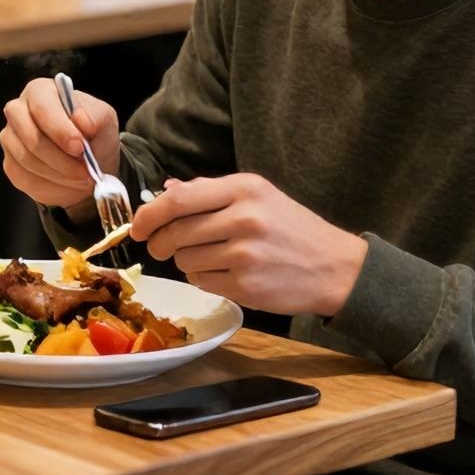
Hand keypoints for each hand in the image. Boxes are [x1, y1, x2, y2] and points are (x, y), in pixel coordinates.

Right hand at [0, 77, 120, 208]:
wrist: (88, 163)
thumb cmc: (93, 135)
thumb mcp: (104, 119)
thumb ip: (95, 116)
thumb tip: (81, 121)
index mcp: (40, 92)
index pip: (42, 107)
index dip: (60, 129)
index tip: (80, 148)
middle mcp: (18, 111)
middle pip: (31, 137)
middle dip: (60, 158)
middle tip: (85, 171)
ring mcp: (10, 139)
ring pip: (28, 161)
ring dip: (59, 174)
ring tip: (81, 177)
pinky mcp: (10, 164)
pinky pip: (25, 178)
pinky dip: (51, 185)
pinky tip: (67, 182)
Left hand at [131, 174, 369, 315]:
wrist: (337, 268)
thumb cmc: (292, 229)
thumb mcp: (258, 196)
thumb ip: (210, 191)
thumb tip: (165, 191)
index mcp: (244, 189)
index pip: (178, 200)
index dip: (148, 215)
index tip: (137, 226)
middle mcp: (244, 219)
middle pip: (175, 232)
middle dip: (159, 242)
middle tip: (160, 247)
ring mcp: (245, 254)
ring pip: (184, 260)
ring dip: (185, 261)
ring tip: (208, 257)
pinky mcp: (246, 286)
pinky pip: (201, 282)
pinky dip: (203, 279)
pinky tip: (224, 273)